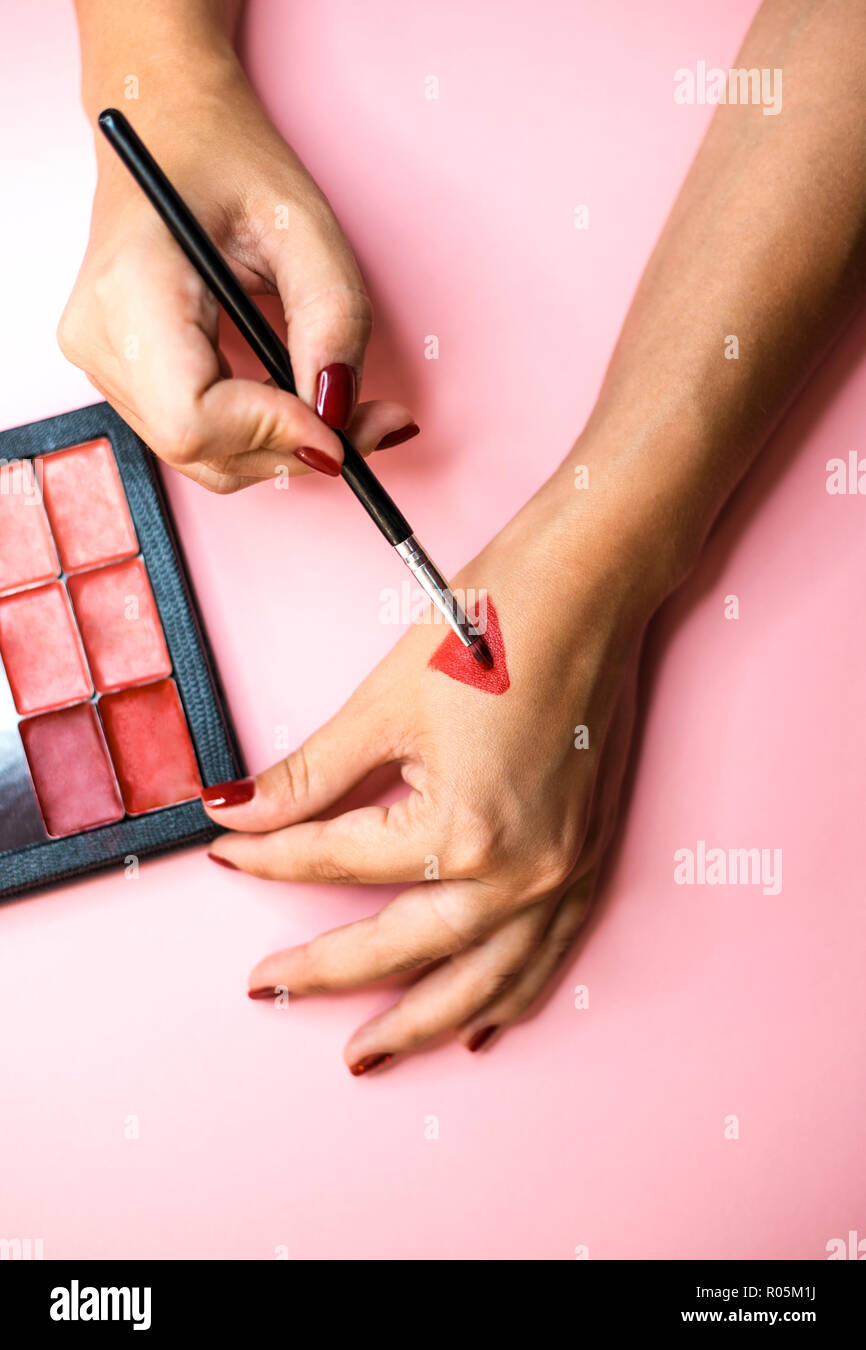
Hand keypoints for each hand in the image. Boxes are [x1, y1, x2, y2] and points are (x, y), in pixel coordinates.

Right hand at [58, 60, 416, 491]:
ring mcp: (103, 363)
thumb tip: (338, 411)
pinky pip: (196, 438)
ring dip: (281, 447)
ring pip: (201, 457)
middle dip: (293, 448)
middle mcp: (101, 337)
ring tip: (341, 404)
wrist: (169, 129)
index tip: (343, 426)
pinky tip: (296, 398)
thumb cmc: (227, 160)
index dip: (274, 434)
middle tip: (374, 421)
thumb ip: (333, 319)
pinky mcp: (122, 377)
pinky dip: (258, 435)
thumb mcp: (306, 224)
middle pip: (200, 448)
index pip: (194, 416)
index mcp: (132, 288)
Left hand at [202, 466, 655, 1071]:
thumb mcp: (384, 703)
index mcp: (461, 831)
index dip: (268, 861)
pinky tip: (479, 1023)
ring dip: (423, 1024)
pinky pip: (546, 958)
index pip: (337, 863)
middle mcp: (519, 872)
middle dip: (326, 974)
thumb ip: (308, 776)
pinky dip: (507, 996)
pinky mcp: (587, 858)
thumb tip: (238, 811)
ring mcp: (563, 873)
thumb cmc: (498, 627)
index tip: (227, 856)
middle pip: (403, 948)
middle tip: (269, 990)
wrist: (592, 586)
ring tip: (369, 1053)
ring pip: (483, 981)